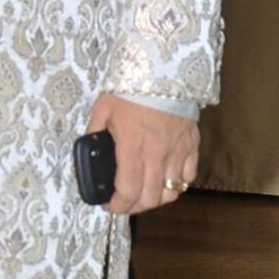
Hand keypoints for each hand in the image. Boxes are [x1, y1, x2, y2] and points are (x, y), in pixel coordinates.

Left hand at [84, 94, 197, 216]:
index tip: (109, 205)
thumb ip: (94, 132)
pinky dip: (177, 184)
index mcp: (132, 147)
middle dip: (134, 207)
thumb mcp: (103, 109)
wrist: (164, 70)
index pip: (128, 191)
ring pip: (172, 192)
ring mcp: (177, 152)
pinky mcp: (192, 145)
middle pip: (150, 198)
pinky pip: (189, 176)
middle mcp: (157, 154)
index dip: (118, 205)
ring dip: (156, 199)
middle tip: (124, 203)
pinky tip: (166, 179)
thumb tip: (87, 149)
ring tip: (145, 194)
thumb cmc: (131, 88)